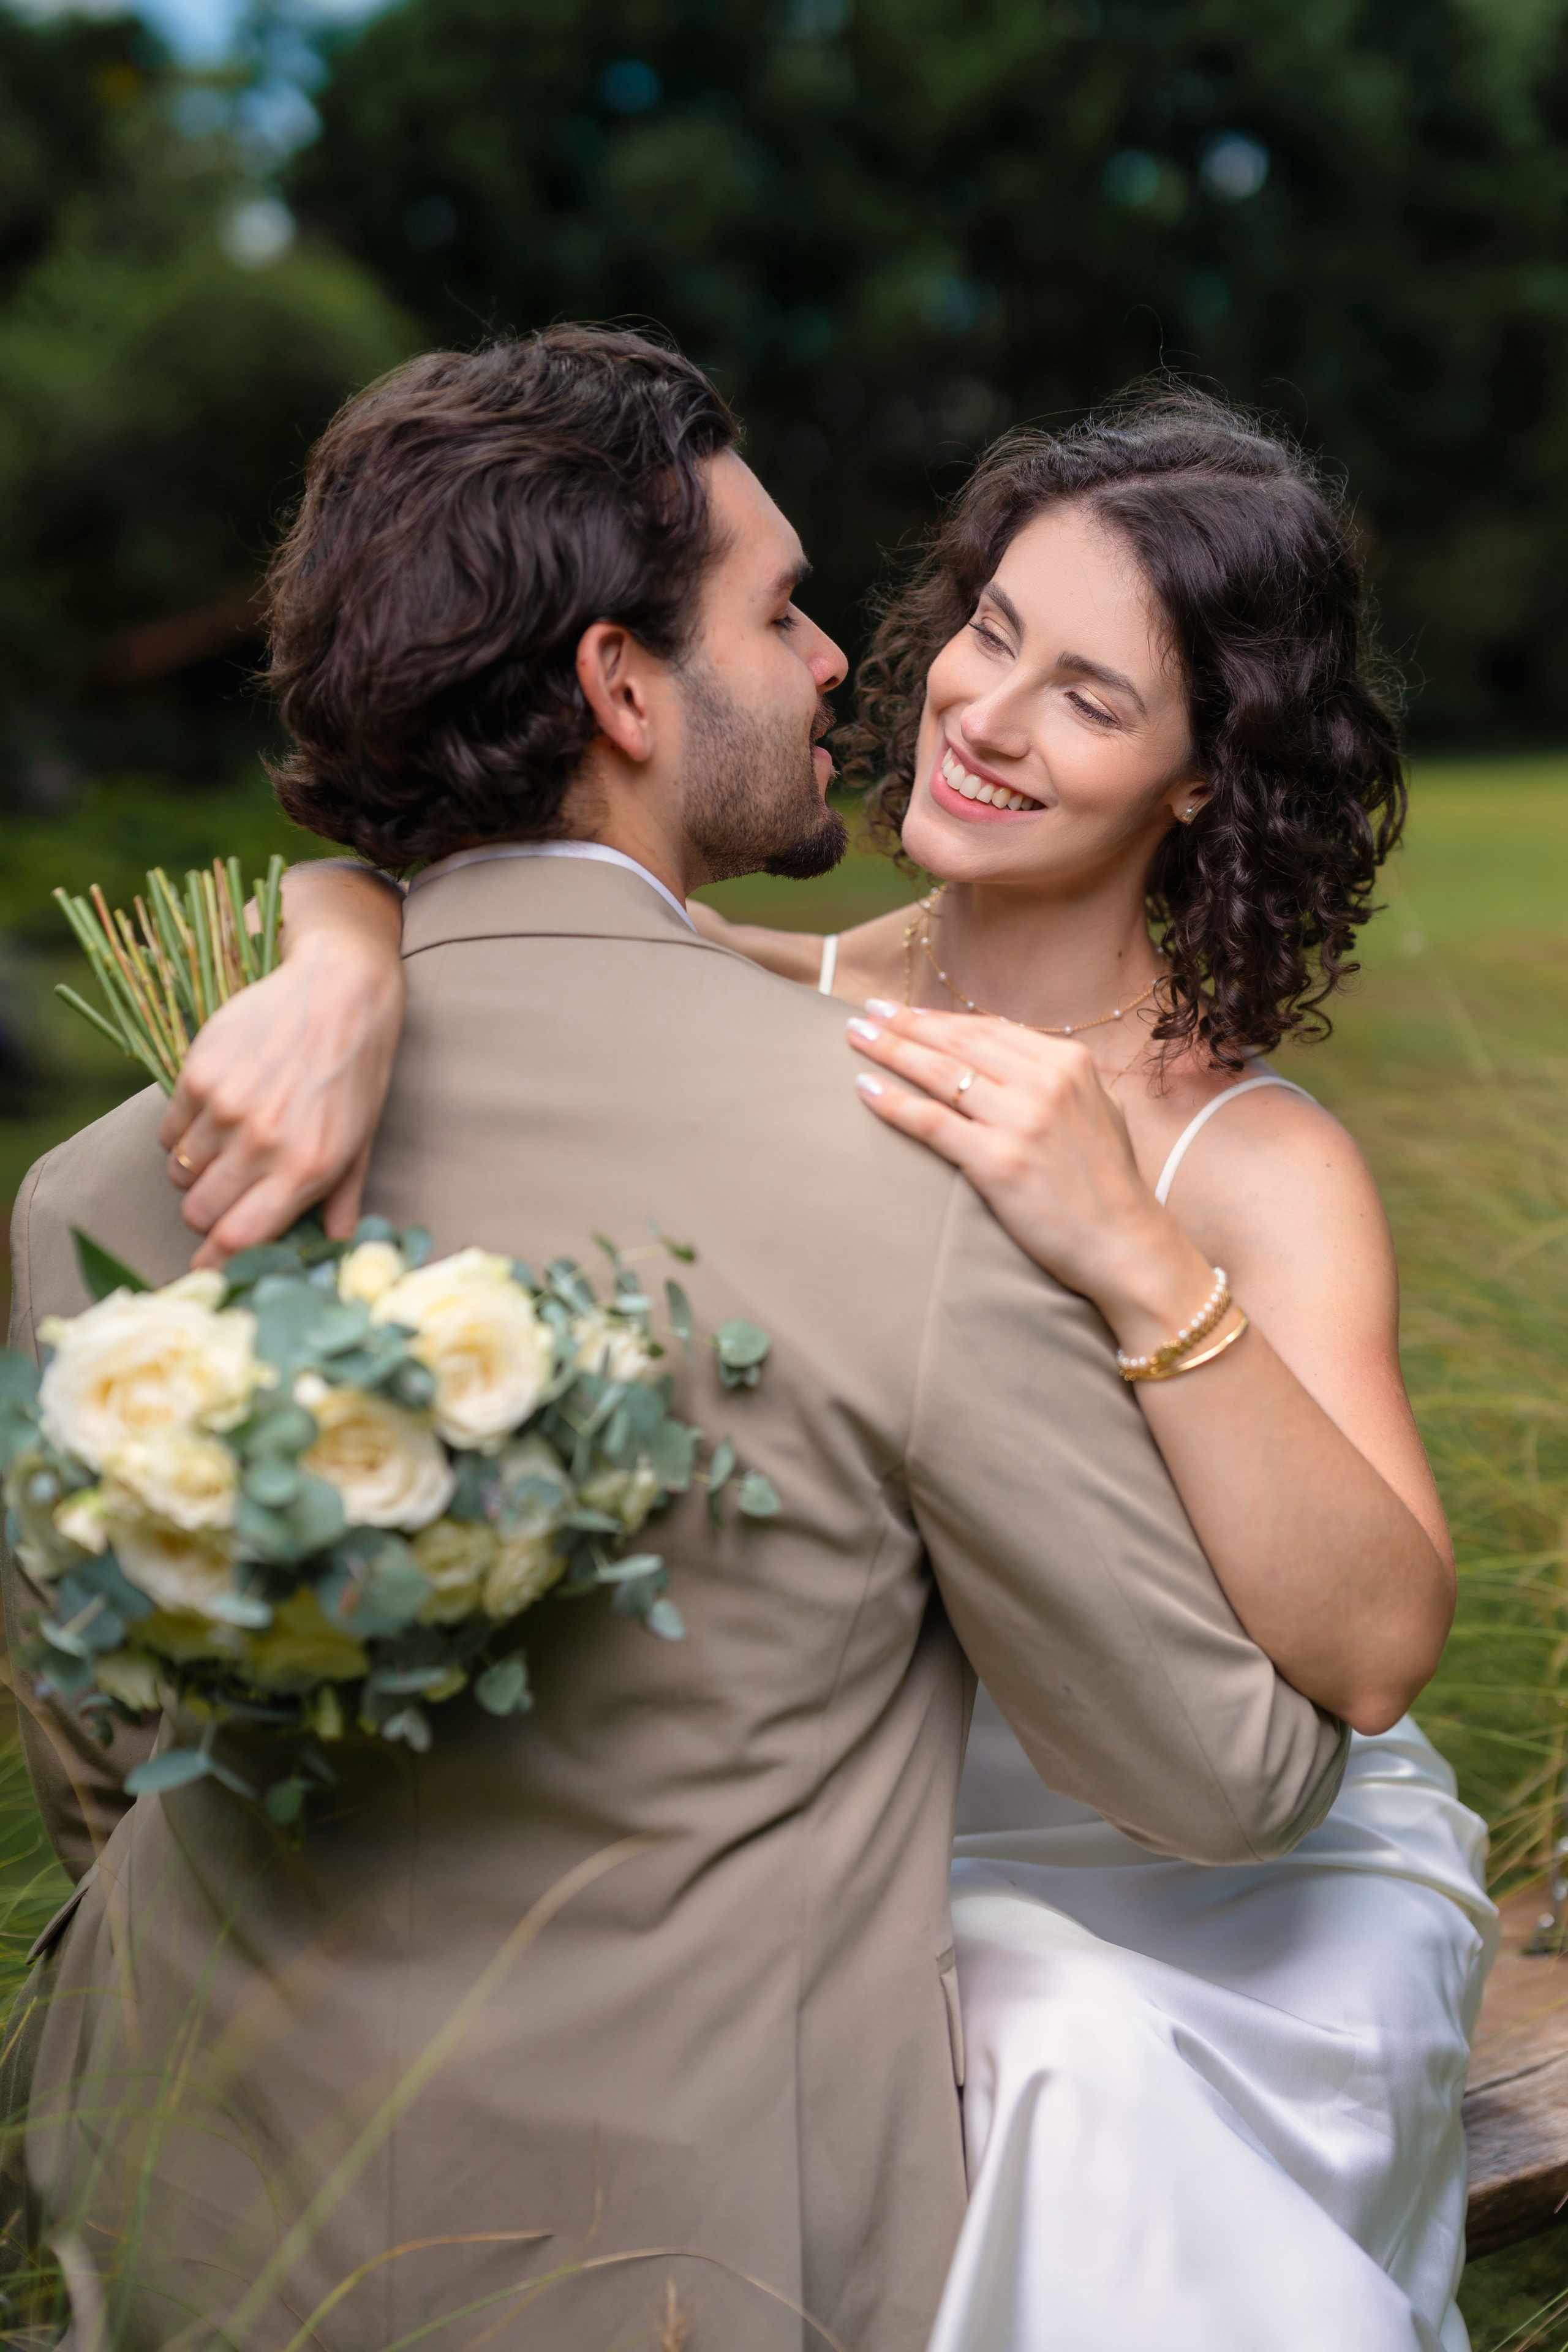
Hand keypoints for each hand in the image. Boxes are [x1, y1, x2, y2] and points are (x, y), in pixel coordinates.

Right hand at [157, 931, 404, 1267]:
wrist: (340, 990)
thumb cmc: (356, 1072)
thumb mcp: (361, 1143)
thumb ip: (342, 1201)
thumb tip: (333, 1249)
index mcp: (306, 1168)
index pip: (239, 1240)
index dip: (217, 1263)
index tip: (208, 1268)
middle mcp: (263, 1143)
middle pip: (200, 1213)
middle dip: (208, 1216)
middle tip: (227, 1197)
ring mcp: (227, 1108)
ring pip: (181, 1175)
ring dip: (196, 1175)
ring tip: (226, 1150)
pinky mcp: (200, 1074)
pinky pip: (169, 1133)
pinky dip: (183, 1136)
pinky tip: (213, 1116)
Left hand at [846, 1001, 1215, 1350]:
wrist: (1127, 1245)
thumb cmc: (1109, 1185)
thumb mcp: (1097, 1110)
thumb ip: (1058, 1079)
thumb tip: (1012, 1057)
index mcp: (1069, 1062)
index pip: (989, 1029)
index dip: (941, 1018)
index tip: (906, 1012)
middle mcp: (1046, 1082)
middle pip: (959, 1041)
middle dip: (906, 1023)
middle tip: (867, 1013)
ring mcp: (1021, 1120)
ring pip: (940, 1072)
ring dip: (891, 1050)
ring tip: (856, 1038)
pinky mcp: (998, 1161)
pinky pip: (932, 1122)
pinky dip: (894, 1102)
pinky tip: (866, 1089)